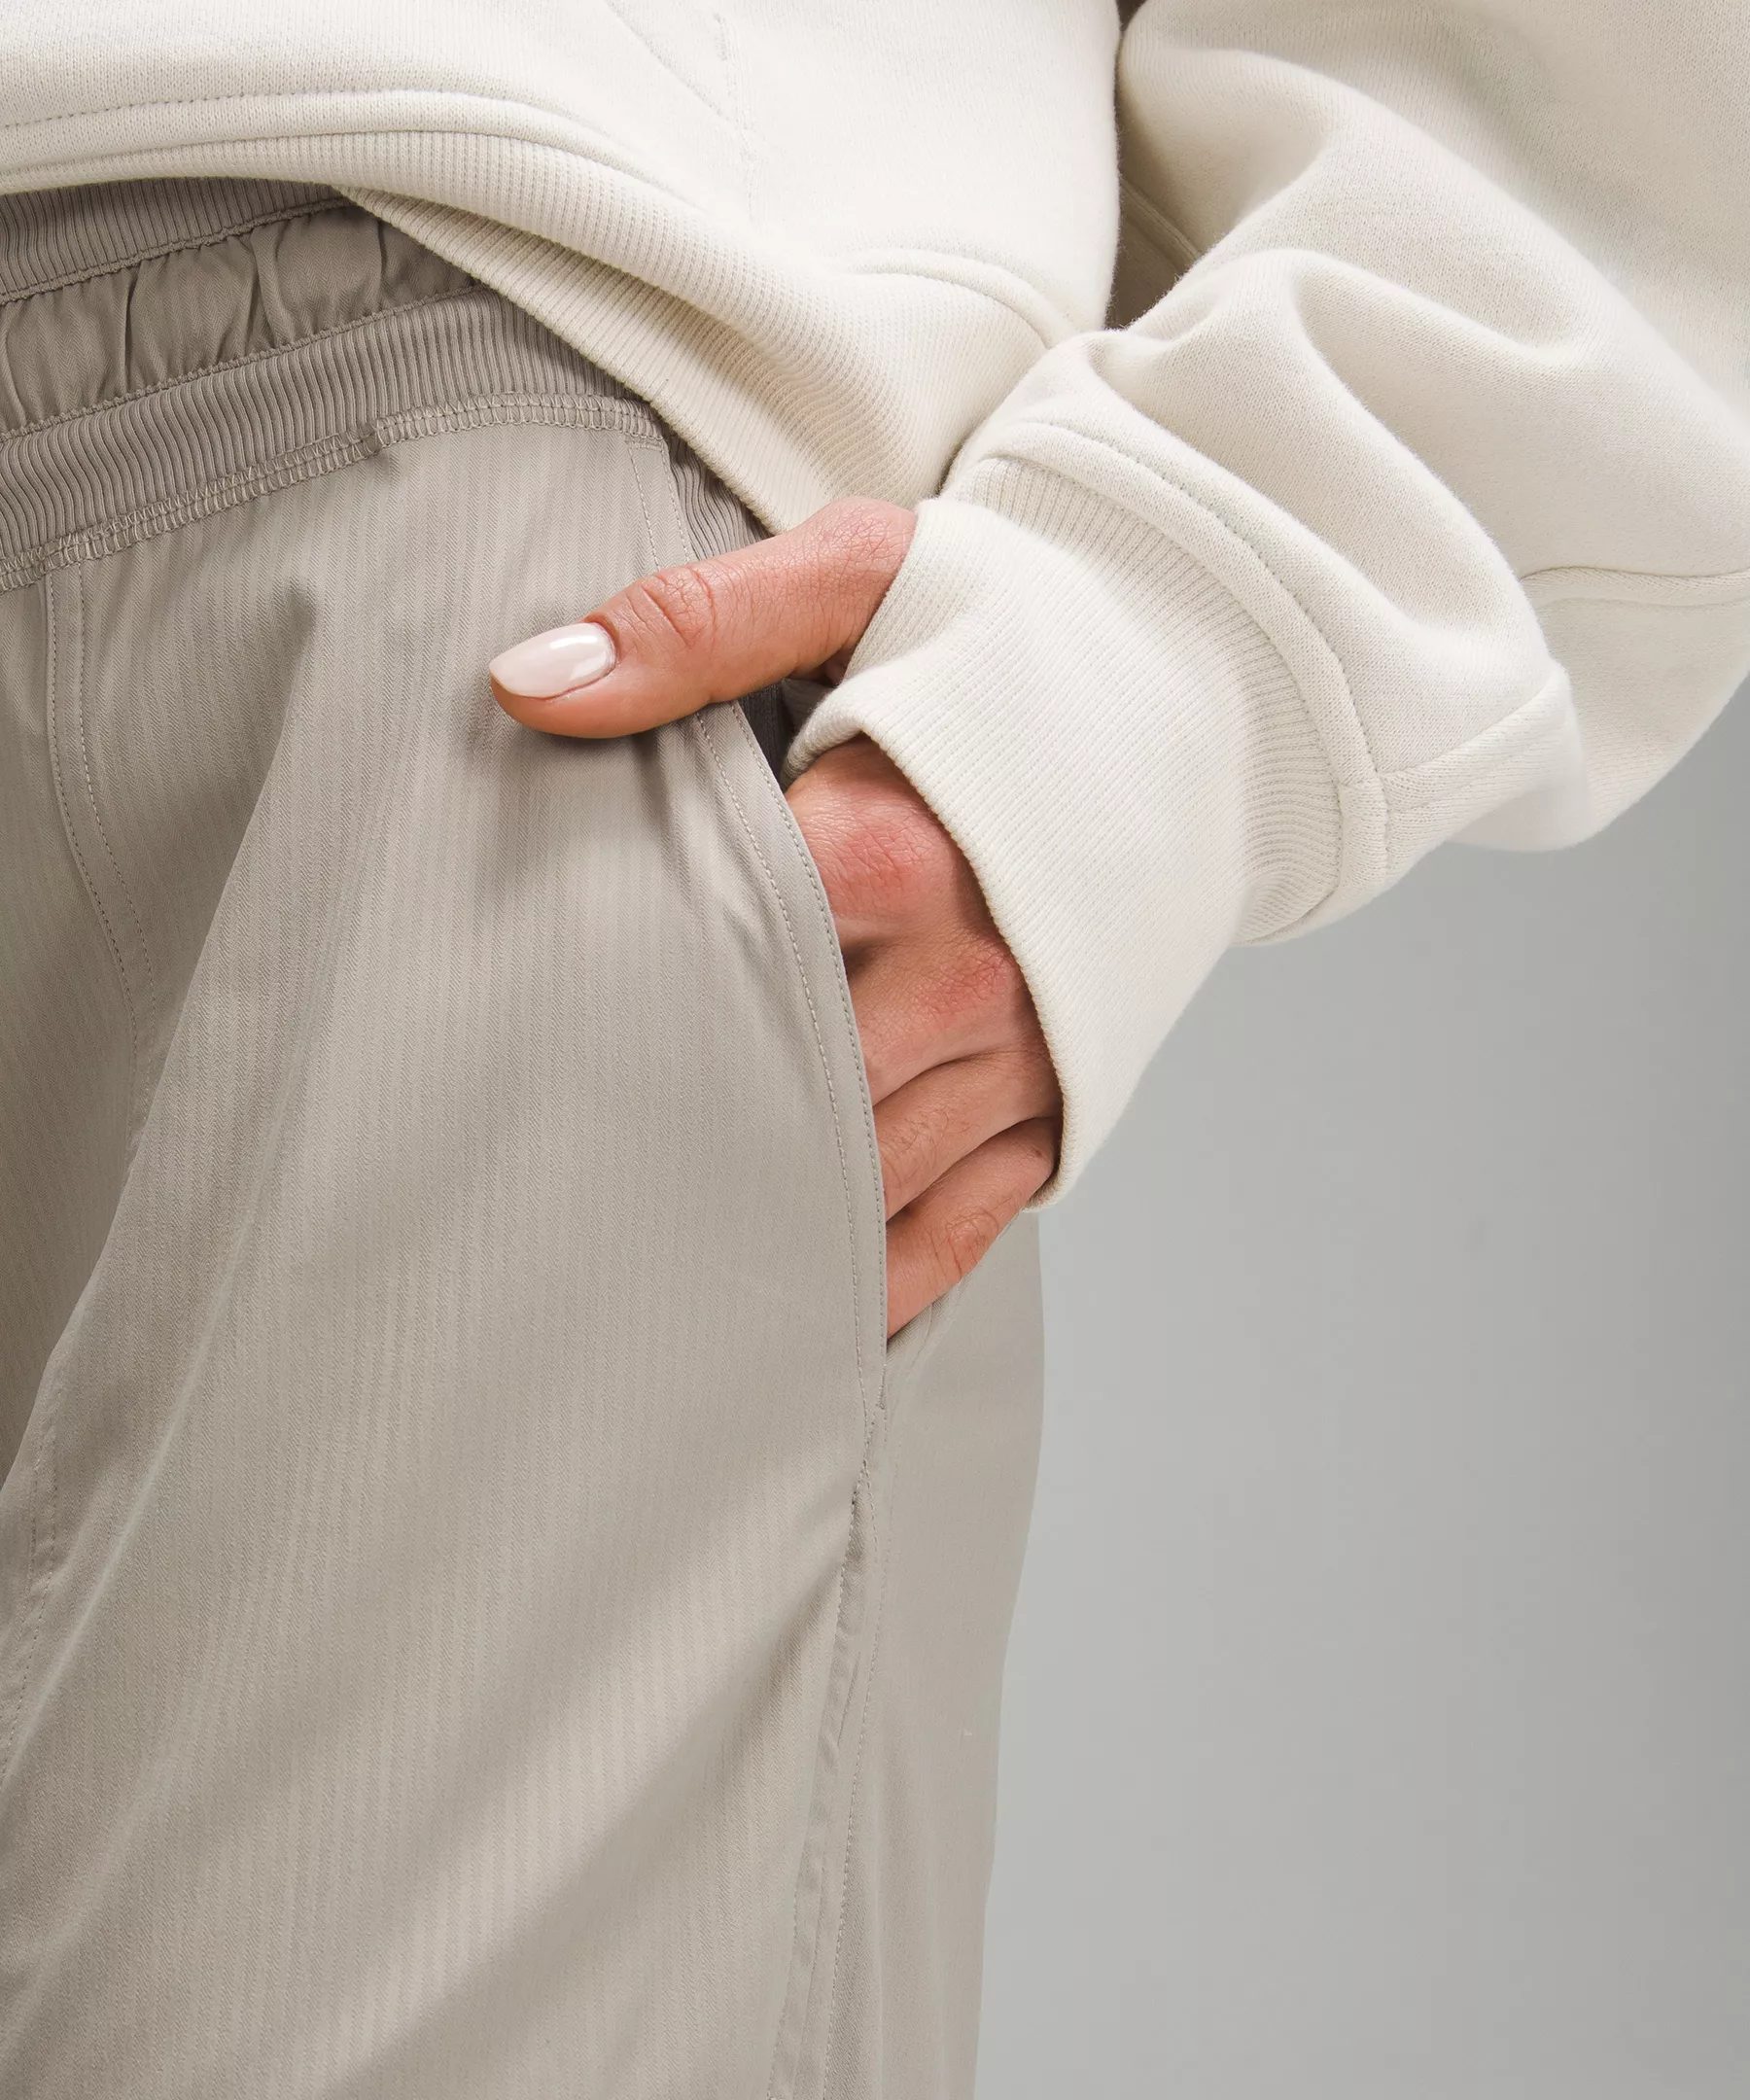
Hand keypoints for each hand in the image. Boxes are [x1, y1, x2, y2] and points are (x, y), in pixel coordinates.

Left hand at [488, 498, 1061, 1333]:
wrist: (1205, 673)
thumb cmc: (1016, 623)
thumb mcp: (858, 577)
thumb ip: (692, 628)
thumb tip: (525, 687)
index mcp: (899, 846)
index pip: (718, 959)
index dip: (613, 1000)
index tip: (527, 1029)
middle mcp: (968, 974)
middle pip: (779, 1097)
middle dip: (671, 1132)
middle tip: (545, 1185)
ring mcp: (1022, 1054)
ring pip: (858, 1184)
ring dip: (756, 1225)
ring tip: (633, 1273)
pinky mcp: (1063, 1101)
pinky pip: (959, 1224)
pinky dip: (875, 1277)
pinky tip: (789, 1306)